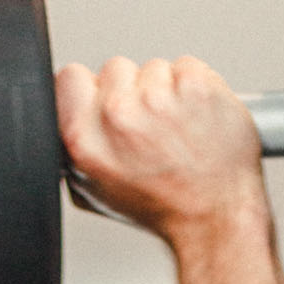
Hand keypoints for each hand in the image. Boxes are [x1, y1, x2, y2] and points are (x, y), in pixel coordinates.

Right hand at [55, 56, 264, 249]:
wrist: (213, 216)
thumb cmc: (161, 207)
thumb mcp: (94, 190)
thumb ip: (76, 147)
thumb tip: (69, 117)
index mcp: (84, 138)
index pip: (70, 77)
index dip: (90, 88)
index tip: (105, 101)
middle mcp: (118, 115)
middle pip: (115, 68)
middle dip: (132, 91)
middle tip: (150, 128)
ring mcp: (158, 97)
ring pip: (154, 69)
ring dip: (166, 91)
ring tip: (177, 130)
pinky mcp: (195, 85)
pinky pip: (188, 68)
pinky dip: (194, 89)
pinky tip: (196, 119)